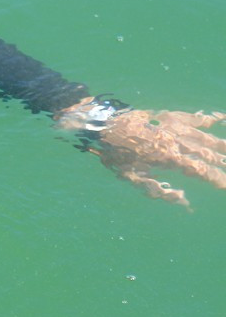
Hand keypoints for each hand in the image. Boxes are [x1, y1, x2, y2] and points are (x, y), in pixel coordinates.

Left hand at [56, 97, 225, 206]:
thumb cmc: (115, 155)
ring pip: (205, 136)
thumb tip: (184, 201)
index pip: (200, 170)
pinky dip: (209, 117)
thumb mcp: (132, 177)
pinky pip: (193, 116)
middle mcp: (175, 140)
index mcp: (168, 157)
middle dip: (223, 163)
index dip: (216, 179)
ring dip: (222, 145)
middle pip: (207, 153)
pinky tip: (222, 118)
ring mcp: (174, 126)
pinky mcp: (169, 115)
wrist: (102, 126)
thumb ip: (159, 190)